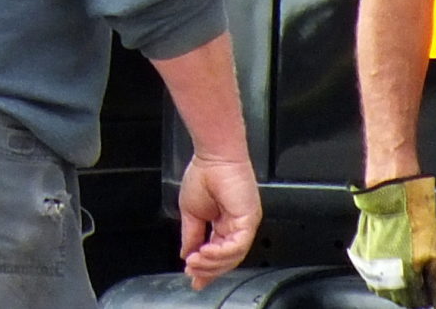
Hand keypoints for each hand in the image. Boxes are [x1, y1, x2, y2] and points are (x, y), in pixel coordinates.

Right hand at [179, 151, 261, 288]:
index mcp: (223, 225)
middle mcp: (236, 228)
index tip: (193, 278)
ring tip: (194, 261)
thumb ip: (191, 234)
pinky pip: (238, 245)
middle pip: (227, 259)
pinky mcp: (249, 220)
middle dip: (208, 269)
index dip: (206, 268)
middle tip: (192, 272)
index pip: (217, 253)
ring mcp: (245, 225)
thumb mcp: (190, 211)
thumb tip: (186, 252)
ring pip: (233, 256)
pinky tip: (205, 252)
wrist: (212, 157)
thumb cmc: (203, 175)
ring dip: (212, 263)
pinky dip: (221, 252)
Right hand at [348, 175, 435, 305]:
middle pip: (400, 296)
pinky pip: (372, 269)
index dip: (428, 291)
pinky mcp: (357, 253)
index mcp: (401, 282)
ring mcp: (366, 266)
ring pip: (385, 284)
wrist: (392, 194)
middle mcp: (380, 278)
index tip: (430, 278)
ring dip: (396, 276)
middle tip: (420, 262)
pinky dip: (382, 264)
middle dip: (412, 284)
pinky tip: (391, 248)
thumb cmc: (416, 221)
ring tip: (405, 253)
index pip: (418, 303)